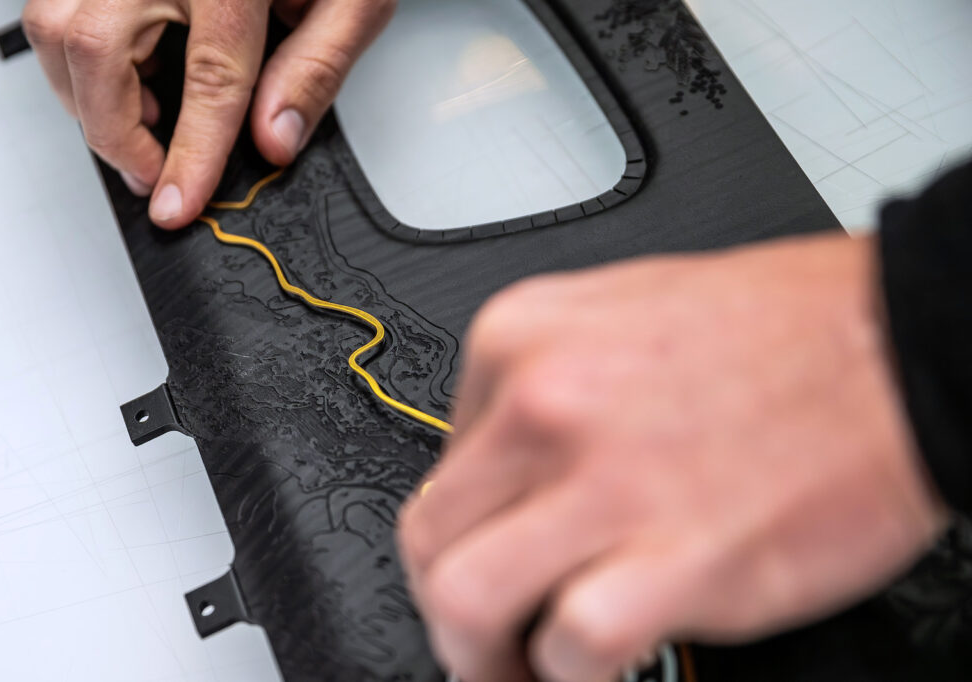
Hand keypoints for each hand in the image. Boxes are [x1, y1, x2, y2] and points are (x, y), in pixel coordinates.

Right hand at [22, 0, 394, 227]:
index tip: (177, 203)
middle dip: (115, 134)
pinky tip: (125, 79)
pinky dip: (79, 56)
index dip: (191, 154)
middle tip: (152, 175)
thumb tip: (275, 140)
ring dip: (87, 96)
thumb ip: (318, 67)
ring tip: (143, 130)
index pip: (209, 79)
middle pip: (96, 52)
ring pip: (54, 26)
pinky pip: (57, 4)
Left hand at [398, 233, 946, 681]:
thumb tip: (505, 468)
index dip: (469, 527)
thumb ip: (544, 386)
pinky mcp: (675, 559)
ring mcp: (604, 482)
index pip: (439, 463)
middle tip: (482, 633)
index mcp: (522, 338)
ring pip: (465, 602)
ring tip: (520, 668)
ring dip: (481, 657)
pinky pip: (571, 648)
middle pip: (432, 539)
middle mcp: (545, 404)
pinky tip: (598, 666)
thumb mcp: (618, 313)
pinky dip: (571, 676)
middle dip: (448, 605)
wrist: (895, 344)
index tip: (498, 550)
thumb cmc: (780, 328)